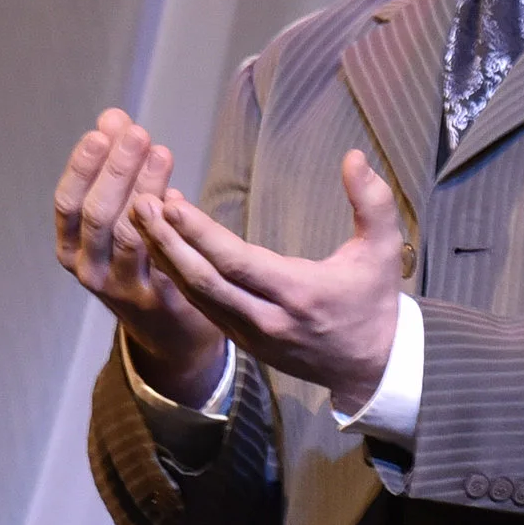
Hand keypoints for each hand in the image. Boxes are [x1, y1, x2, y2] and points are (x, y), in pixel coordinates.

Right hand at [53, 111, 228, 401]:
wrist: (169, 332)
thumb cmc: (141, 262)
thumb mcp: (118, 218)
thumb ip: (114, 170)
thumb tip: (112, 117)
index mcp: (71, 247)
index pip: (68, 203)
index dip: (83, 166)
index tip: (103, 132)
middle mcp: (90, 270)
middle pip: (98, 215)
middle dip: (116, 170)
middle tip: (137, 134)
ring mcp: (123, 288)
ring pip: (130, 234)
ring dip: (145, 189)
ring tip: (161, 153)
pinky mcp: (159, 300)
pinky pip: (163, 257)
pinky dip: (169, 225)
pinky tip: (180, 195)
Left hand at [142, 150, 402, 411]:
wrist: (371, 367)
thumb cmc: (375, 302)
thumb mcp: (385, 251)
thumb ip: (373, 202)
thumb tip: (355, 156)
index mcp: (299, 294)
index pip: (236, 262)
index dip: (199, 234)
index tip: (170, 202)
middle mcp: (268, 319)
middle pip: (203, 281)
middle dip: (166, 242)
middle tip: (138, 204)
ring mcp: (251, 335)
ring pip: (195, 296)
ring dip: (165, 257)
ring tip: (139, 217)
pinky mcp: (242, 342)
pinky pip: (201, 307)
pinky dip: (177, 275)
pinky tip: (161, 246)